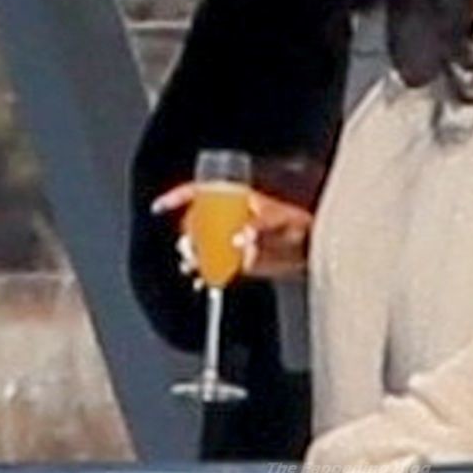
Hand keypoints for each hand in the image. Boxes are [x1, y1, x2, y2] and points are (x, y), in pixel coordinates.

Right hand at [150, 182, 312, 280]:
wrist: (311, 249)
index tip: (160, 206)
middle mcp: (227, 219)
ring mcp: (229, 240)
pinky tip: (203, 280)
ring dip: (192, 257)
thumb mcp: (280, 221)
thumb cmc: (299, 226)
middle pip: (194, 223)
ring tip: (193, 265)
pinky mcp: (235, 261)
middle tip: (188, 247)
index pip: (198, 192)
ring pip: (200, 248)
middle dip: (186, 235)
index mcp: (234, 199)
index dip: (177, 197)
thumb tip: (240, 240)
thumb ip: (260, 228)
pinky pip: (213, 268)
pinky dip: (205, 275)